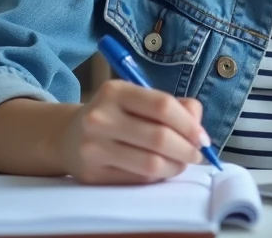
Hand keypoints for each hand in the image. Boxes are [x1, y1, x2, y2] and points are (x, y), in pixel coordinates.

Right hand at [55, 79, 209, 183]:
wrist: (68, 137)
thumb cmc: (115, 115)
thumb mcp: (139, 99)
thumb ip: (175, 107)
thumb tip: (199, 129)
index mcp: (116, 91)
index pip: (162, 106)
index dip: (189, 124)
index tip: (203, 137)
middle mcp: (100, 117)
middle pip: (159, 138)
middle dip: (187, 149)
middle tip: (197, 154)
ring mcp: (93, 147)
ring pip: (150, 164)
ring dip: (175, 166)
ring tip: (180, 163)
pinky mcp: (92, 174)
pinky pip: (137, 179)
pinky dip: (157, 177)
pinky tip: (160, 169)